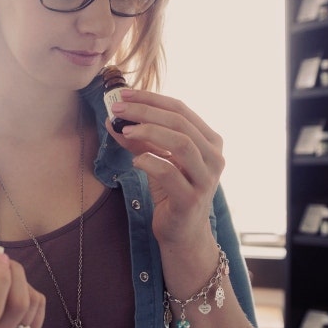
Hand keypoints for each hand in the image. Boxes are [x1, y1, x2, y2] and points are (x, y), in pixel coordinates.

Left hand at [105, 88, 223, 246]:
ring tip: (125, 130)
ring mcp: (206, 179)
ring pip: (181, 144)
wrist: (183, 233)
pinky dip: (150, 162)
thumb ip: (139, 138)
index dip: (151, 99)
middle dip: (145, 111)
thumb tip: (113, 118)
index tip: (123, 94)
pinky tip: (136, 160)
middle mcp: (214, 157)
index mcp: (209, 141)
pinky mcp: (191, 199)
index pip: (181, 109)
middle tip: (118, 109)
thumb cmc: (172, 191)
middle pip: (180, 123)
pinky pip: (170, 173)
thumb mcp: (157, 159)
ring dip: (149, 132)